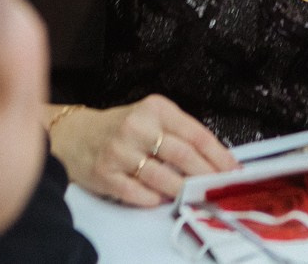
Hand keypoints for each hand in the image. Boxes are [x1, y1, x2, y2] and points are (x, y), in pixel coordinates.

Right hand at [50, 95, 235, 207]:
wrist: (75, 135)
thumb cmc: (121, 127)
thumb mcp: (152, 117)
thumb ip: (179, 133)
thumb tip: (213, 160)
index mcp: (156, 108)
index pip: (196, 134)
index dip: (218, 155)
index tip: (232, 170)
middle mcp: (138, 127)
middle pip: (183, 155)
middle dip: (206, 175)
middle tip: (218, 187)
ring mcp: (120, 151)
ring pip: (162, 177)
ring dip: (181, 190)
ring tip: (192, 195)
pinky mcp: (105, 174)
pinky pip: (137, 193)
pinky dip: (153, 199)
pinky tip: (160, 199)